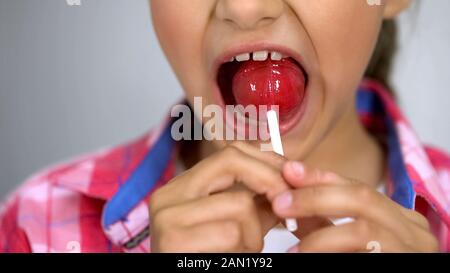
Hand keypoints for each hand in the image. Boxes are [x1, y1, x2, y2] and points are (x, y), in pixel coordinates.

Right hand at [149, 142, 288, 252]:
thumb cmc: (209, 259)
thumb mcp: (235, 225)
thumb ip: (258, 203)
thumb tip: (292, 182)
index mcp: (182, 186)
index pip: (229, 152)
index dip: (266, 160)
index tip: (291, 177)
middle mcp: (169, 194)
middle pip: (231, 160)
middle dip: (269, 181)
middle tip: (287, 207)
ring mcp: (168, 216)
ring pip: (240, 204)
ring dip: (256, 233)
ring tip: (244, 251)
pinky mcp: (174, 240)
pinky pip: (232, 233)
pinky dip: (244, 250)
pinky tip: (231, 261)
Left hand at [272, 161, 438, 252]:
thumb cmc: (366, 261)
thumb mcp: (344, 240)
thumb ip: (321, 221)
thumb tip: (286, 199)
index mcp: (398, 216)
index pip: (356, 186)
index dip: (320, 177)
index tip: (288, 171)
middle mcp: (412, 229)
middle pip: (361, 197)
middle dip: (315, 197)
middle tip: (280, 203)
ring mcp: (412, 251)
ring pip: (363, 229)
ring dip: (320, 236)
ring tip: (292, 250)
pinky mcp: (402, 267)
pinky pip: (364, 255)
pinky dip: (328, 253)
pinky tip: (304, 258)